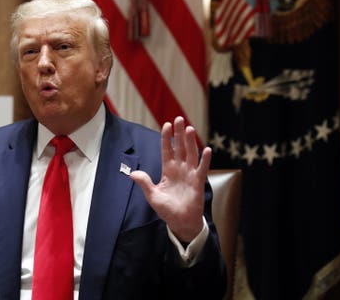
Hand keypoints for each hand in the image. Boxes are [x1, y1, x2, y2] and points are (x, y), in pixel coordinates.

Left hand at [130, 117, 210, 241]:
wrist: (180, 222)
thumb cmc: (167, 209)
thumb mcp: (152, 195)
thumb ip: (144, 183)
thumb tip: (132, 173)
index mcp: (168, 170)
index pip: (167, 150)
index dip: (167, 138)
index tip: (166, 125)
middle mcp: (180, 169)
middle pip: (180, 147)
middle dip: (179, 134)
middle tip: (179, 118)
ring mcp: (190, 174)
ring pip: (191, 154)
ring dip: (191, 142)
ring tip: (190, 128)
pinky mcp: (198, 183)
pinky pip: (202, 169)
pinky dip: (204, 160)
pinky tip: (206, 149)